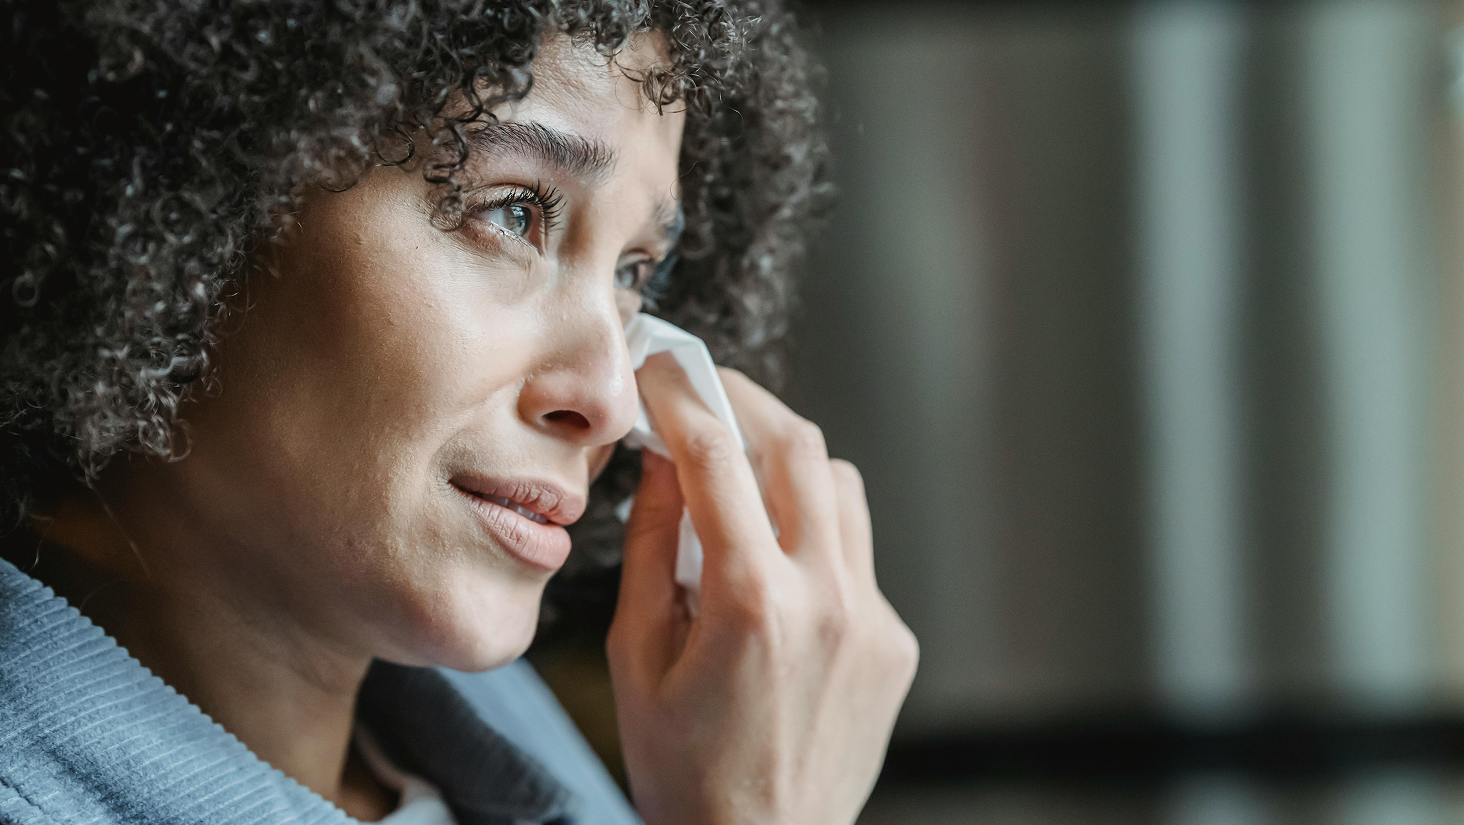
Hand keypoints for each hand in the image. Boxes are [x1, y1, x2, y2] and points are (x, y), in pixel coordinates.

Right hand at [607, 354, 918, 824]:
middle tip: (704, 394)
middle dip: (745, 402)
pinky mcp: (894, 641)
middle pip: (798, 447)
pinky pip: (857, 553)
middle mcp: (826, 599)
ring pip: (840, 487)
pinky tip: (776, 569)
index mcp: (750, 603)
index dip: (681, 396)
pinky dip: (813, 535)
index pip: (714, 458)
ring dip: (787, 463)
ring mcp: (871, 619)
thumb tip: (663, 462)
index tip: (660, 368)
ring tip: (740, 477)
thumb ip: (649, 547)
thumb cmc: (683, 767)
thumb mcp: (634, 655)